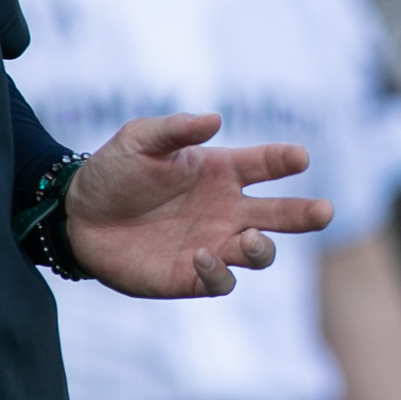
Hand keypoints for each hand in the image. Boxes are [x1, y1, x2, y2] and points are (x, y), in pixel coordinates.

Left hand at [66, 112, 332, 298]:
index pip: (265, 165)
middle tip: (324, 211)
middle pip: (281, 214)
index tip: (299, 157)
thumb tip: (215, 120)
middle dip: (306, 213)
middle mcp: (226, 210)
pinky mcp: (191, 275)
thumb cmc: (112, 171)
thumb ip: (176, 129)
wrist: (76, 216)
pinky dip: (219, 271)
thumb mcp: (139, 139)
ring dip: (263, 247)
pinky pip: (222, 280)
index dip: (285, 160)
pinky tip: (201, 254)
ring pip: (261, 252)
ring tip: (250, 237)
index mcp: (220, 172)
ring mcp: (213, 244)